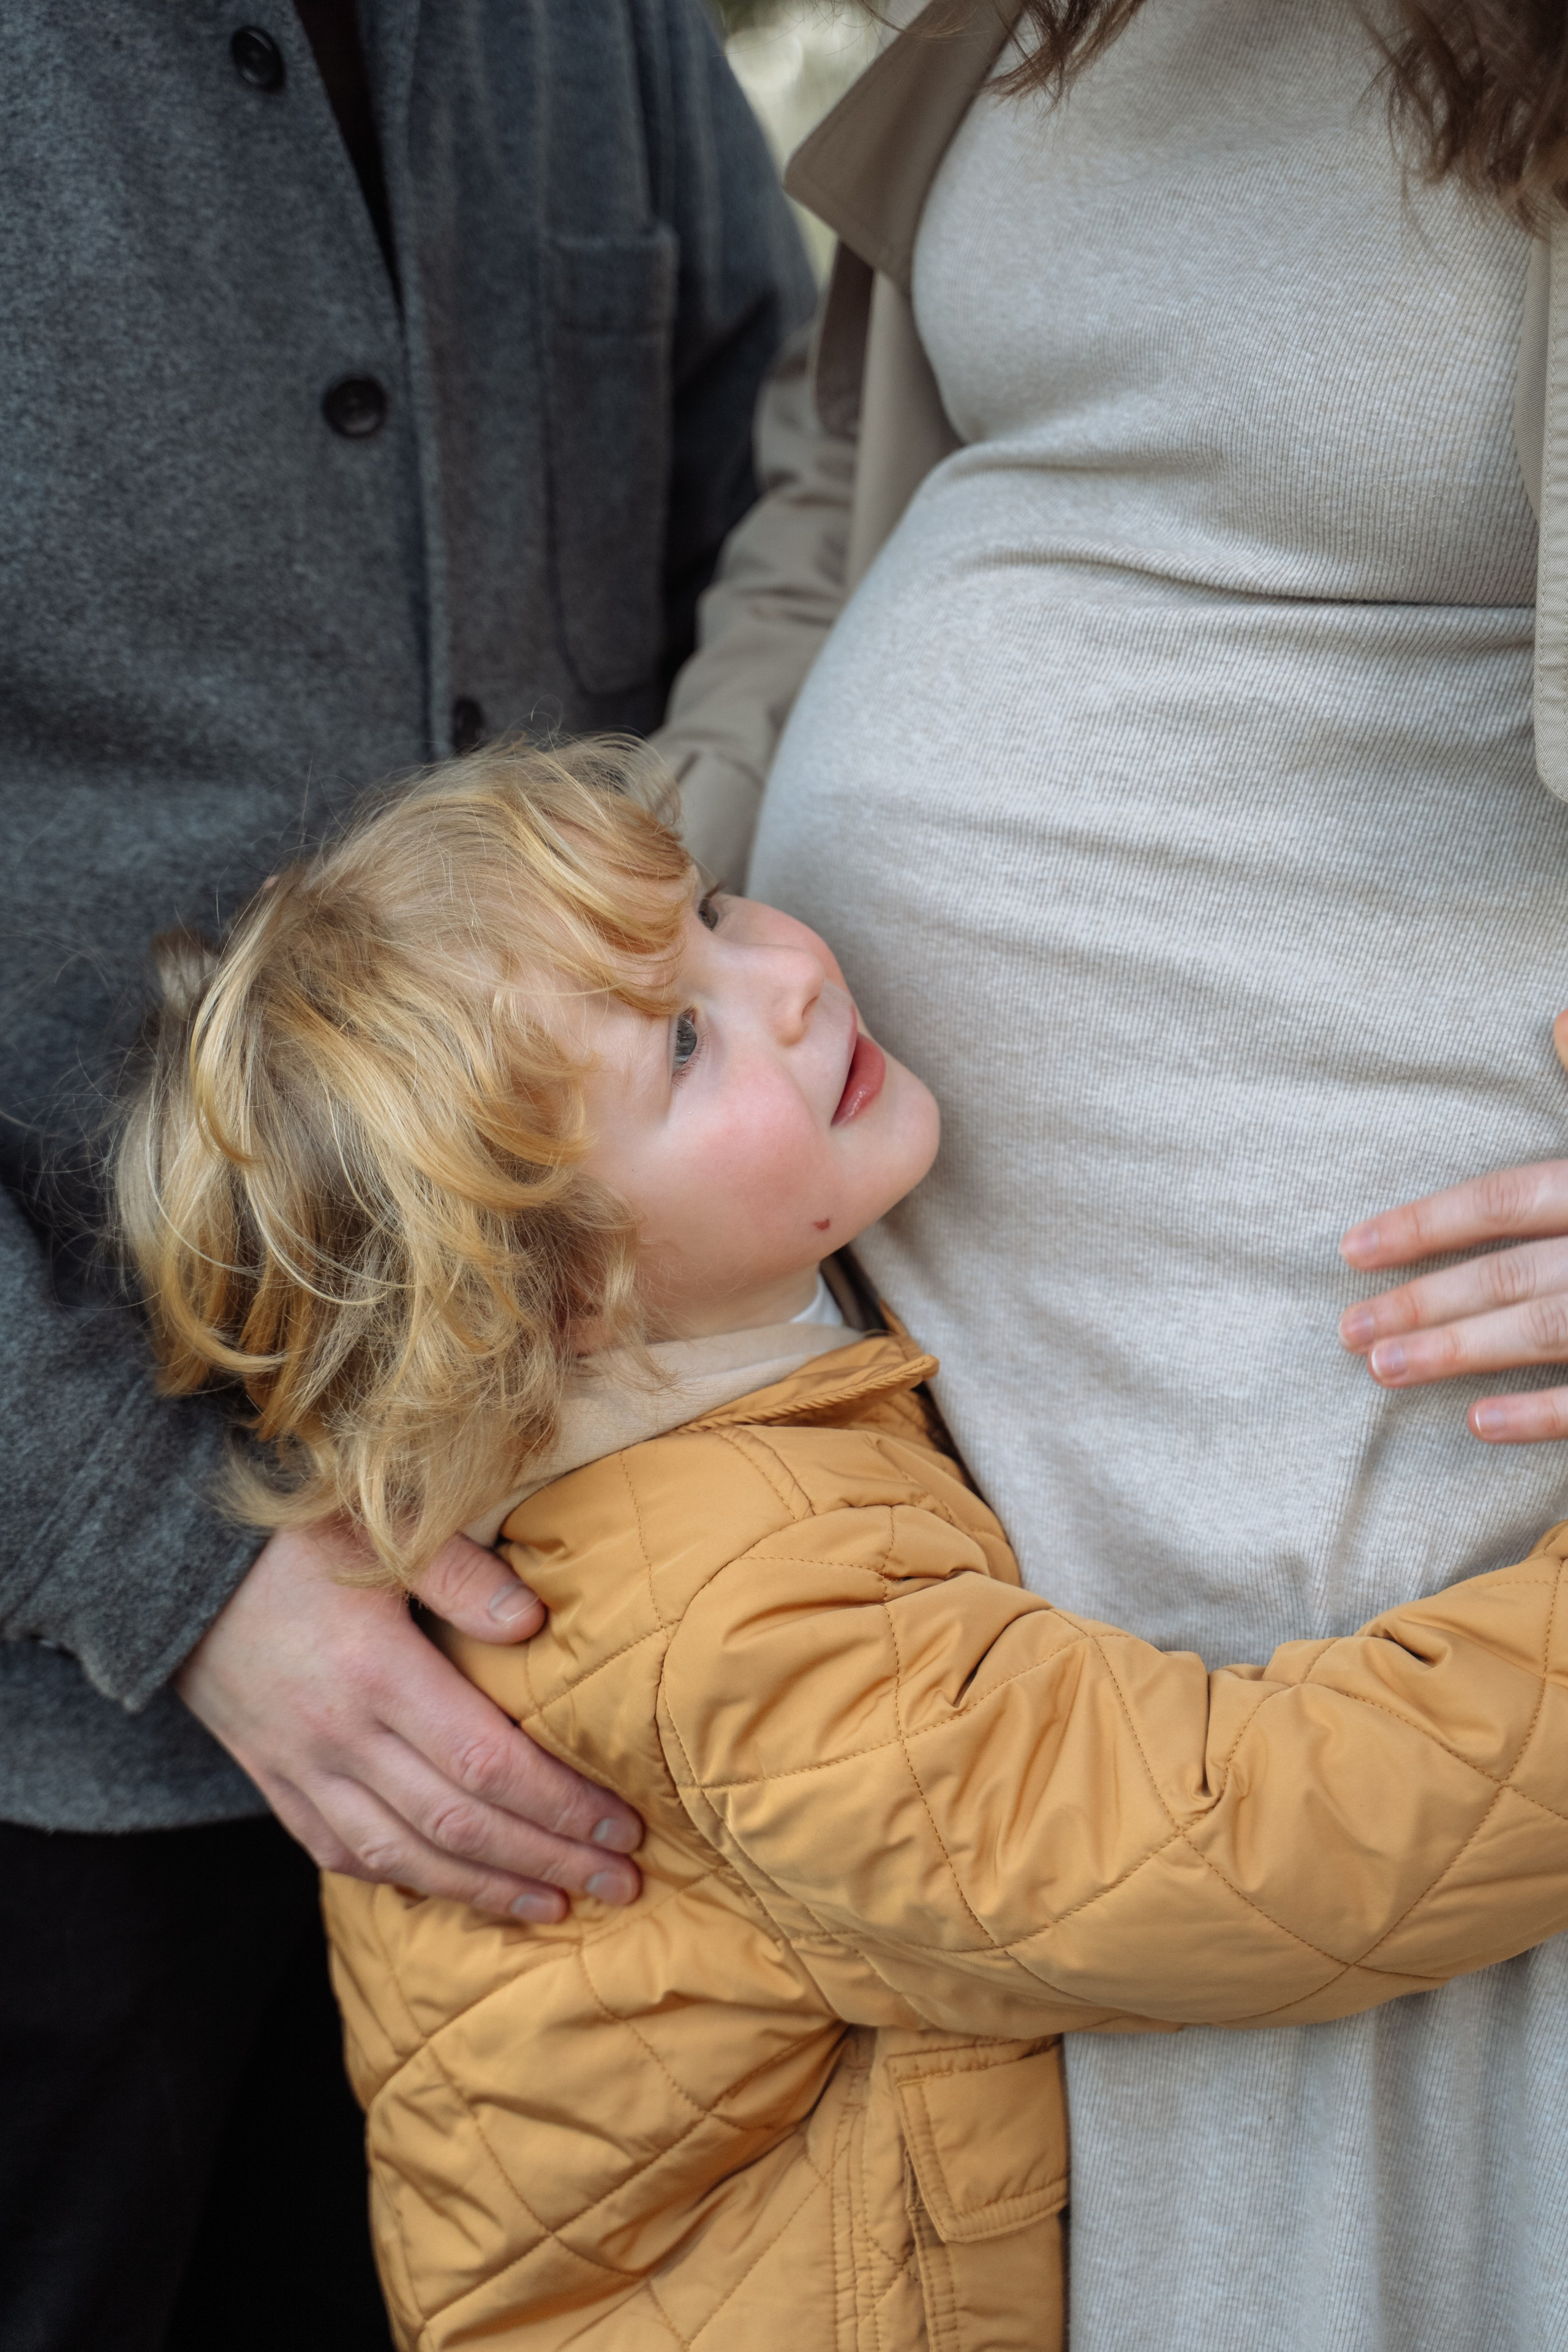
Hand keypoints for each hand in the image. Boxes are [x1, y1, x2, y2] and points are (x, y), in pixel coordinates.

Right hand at [176, 1522, 641, 1918]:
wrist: (169, 1570)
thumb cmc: (290, 1541)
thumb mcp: (379, 1531)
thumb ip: (461, 1574)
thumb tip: (537, 1622)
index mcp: (376, 1673)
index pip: (487, 1763)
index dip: (561, 1803)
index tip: (623, 1823)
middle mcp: (340, 1738)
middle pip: (460, 1826)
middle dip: (549, 1860)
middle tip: (622, 1881)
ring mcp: (302, 1772)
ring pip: (406, 1858)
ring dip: (488, 1890)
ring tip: (559, 1903)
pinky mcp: (278, 1785)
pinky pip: (345, 1856)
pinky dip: (407, 1882)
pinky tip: (457, 1891)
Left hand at [1339, 1150, 1567, 1443]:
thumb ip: (1544, 1202)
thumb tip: (1479, 1218)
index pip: (1503, 1200)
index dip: (1423, 1224)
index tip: (1350, 1250)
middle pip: (1507, 1273)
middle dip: (1421, 1300)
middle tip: (1349, 1328)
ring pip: (1542, 1329)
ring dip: (1456, 1350)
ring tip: (1383, 1368)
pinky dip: (1538, 1413)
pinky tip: (1477, 1422)